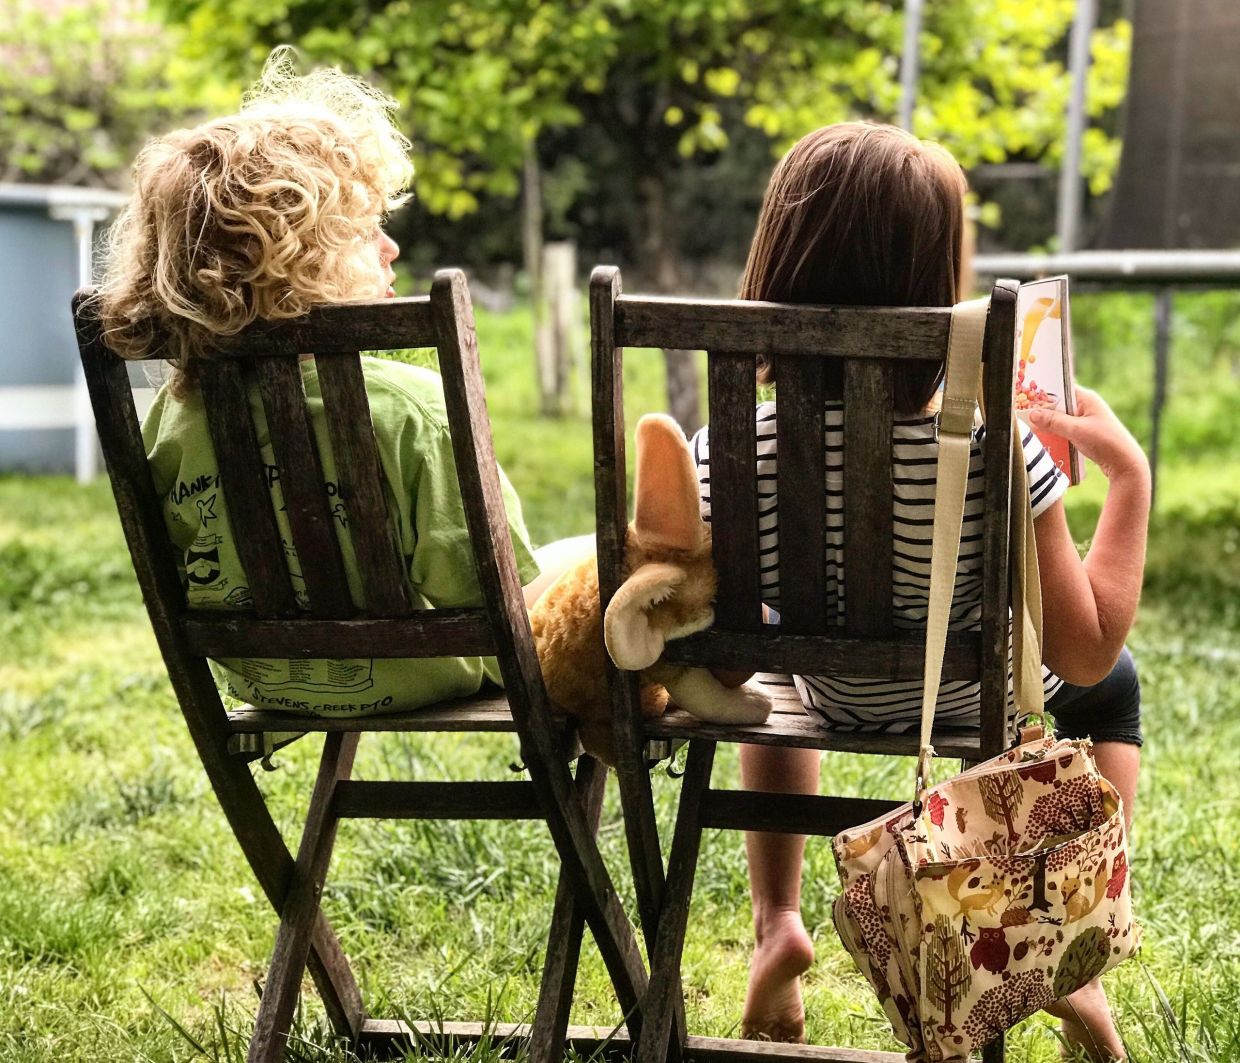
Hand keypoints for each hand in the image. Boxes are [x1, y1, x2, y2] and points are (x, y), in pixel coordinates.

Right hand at [1026, 386, 1149, 482]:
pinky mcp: (1085, 432)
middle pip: (1058, 404)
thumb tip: (1032, 413)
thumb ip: (1053, 421)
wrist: (1125, 464)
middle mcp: (1086, 405)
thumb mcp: (1075, 430)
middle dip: (1042, 411)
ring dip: (1048, 424)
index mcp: (1087, 398)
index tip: (1024, 397)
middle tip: (1022, 416)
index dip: (1042, 392)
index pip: (1060, 389)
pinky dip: (1055, 433)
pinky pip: (1065, 429)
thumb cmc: (1104, 442)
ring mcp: (1086, 419)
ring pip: (1060, 418)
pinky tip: (1045, 439)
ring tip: (1030, 429)